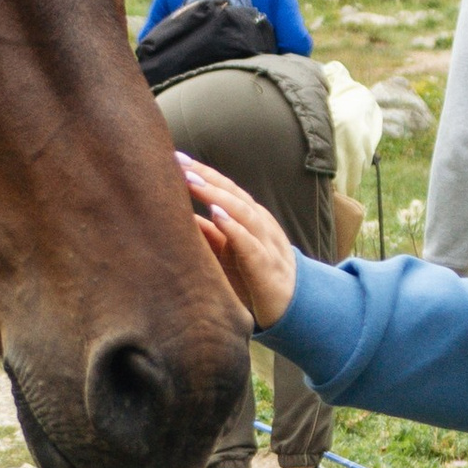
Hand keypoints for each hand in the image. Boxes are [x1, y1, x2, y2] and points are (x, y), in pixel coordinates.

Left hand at [175, 154, 298, 324]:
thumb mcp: (228, 253)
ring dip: (216, 195)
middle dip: (206, 176)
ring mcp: (266, 244)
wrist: (290, 309)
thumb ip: (209, 234)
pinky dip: (233, 227)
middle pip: (232, 193)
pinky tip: (216, 215)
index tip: (176, 158)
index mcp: (250, 219)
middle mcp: (260, 225)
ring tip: (192, 181)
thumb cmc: (254, 279)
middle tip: (178, 162)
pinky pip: (250, 243)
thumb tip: (179, 215)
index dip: (203, 172)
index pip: (225, 188)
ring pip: (243, 212)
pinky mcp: (267, 267)